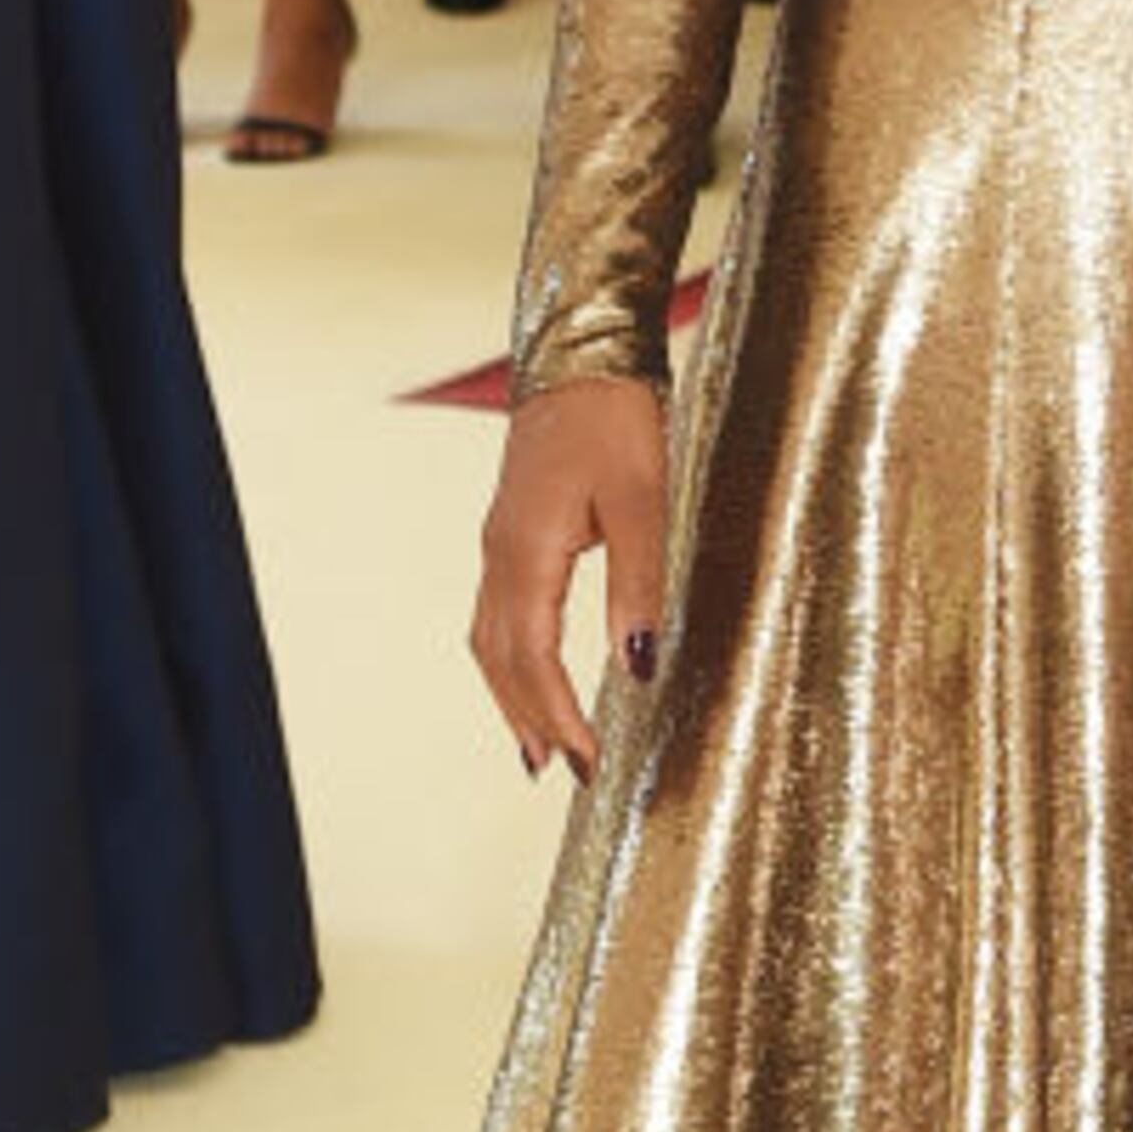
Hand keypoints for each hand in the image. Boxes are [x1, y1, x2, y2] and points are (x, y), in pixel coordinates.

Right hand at [474, 377, 669, 774]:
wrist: (582, 359)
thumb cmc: (614, 423)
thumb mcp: (641, 503)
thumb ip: (637, 585)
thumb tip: (637, 664)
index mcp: (526, 553)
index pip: (534, 659)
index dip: (559, 715)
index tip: (589, 761)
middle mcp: (499, 556)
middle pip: (502, 660)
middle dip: (532, 719)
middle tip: (566, 773)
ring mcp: (498, 544)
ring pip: (491, 640)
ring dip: (513, 697)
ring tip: (540, 745)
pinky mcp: (510, 533)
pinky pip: (497, 616)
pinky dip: (511, 660)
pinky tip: (533, 674)